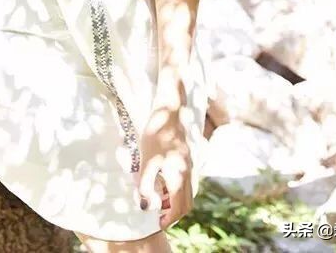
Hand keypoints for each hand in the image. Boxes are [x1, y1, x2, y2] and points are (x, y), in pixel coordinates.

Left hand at [136, 103, 193, 229]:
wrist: (169, 111)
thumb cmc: (156, 134)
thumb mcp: (146, 161)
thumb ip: (145, 185)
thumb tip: (145, 205)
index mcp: (179, 176)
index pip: (178, 208)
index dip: (169, 219)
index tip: (158, 224)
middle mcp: (187, 173)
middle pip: (186, 204)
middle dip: (174, 213)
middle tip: (158, 215)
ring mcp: (189, 165)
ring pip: (187, 193)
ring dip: (175, 201)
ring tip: (158, 199)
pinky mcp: (187, 158)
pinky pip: (186, 182)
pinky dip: (176, 189)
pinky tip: (162, 182)